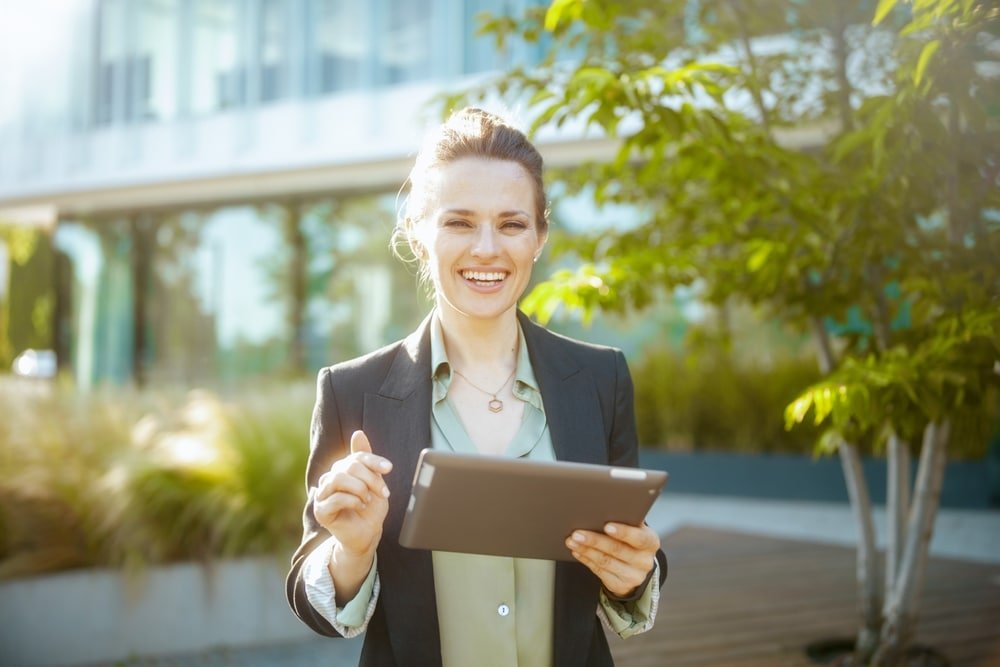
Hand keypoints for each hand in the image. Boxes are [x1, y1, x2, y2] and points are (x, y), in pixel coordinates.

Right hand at [314, 430, 392, 558]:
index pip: (356, 457)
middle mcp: (329, 478)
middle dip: (370, 478)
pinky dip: (352, 501)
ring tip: (368, 499)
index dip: (373, 460)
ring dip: (359, 488)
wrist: (367, 533)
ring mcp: (322, 494)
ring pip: (338, 478)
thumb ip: (366, 459)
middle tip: (383, 492)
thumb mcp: (374, 481)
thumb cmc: (371, 507)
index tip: (389, 468)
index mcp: (342, 470)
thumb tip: (358, 433)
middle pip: (348, 466)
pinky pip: (334, 498)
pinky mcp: (320, 510)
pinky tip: (360, 506)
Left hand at [565, 522, 659, 598]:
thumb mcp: (636, 530)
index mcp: (651, 542)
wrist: (637, 566)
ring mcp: (633, 576)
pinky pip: (599, 571)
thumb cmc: (633, 540)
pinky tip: (577, 552)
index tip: (607, 526)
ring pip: (605, 561)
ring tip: (572, 541)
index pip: (639, 538)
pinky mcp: (620, 585)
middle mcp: (644, 561)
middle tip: (577, 533)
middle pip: (617, 550)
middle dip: (595, 540)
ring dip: (586, 550)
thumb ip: (626, 521)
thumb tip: (601, 511)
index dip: (623, 532)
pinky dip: (586, 560)